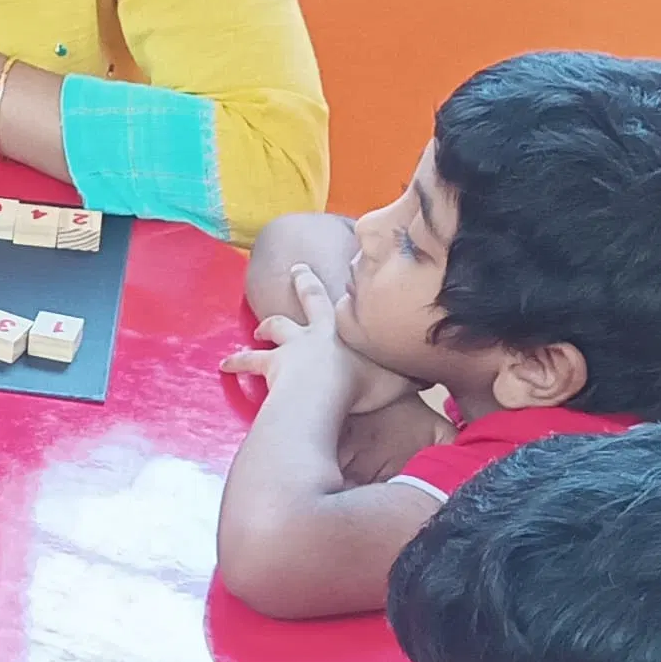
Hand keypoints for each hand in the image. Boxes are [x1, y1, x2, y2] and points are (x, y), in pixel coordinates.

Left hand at [219, 267, 399, 408]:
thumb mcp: (401, 380)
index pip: (348, 302)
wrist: (329, 392)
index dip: (355, 289)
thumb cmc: (365, 385)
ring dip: (264, 326)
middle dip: (304, 282)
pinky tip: (224, 366)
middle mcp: (317, 330)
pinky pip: (249, 363)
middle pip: (308, 299)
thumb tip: (436, 380)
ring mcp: (291, 346)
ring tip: (254, 331)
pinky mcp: (272, 365)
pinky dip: (236, 362)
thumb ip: (416, 377)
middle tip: (298, 269)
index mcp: (346, 328)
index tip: (349, 274)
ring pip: (274, 328)